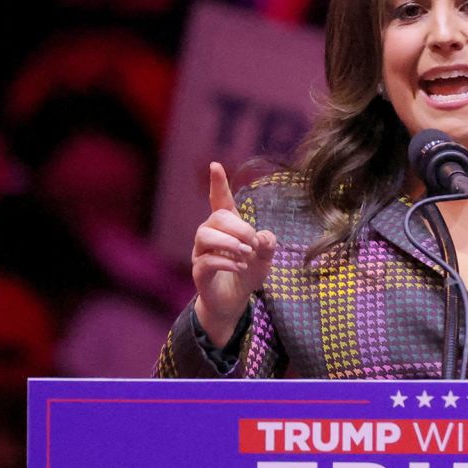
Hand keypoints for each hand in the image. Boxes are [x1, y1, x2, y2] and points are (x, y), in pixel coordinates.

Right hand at [192, 162, 275, 346]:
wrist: (234, 302)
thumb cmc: (247, 273)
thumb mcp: (265, 257)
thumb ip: (268, 244)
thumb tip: (261, 237)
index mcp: (227, 227)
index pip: (220, 201)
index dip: (218, 184)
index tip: (215, 165)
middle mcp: (210, 235)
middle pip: (216, 217)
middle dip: (238, 227)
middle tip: (253, 243)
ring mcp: (201, 253)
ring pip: (204, 235)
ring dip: (229, 242)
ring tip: (245, 254)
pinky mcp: (199, 271)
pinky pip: (206, 260)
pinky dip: (226, 261)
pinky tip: (240, 266)